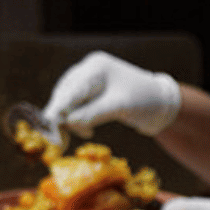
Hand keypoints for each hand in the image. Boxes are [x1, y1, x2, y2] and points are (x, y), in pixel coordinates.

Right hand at [43, 50, 182, 136]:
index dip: (57, 109)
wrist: (163, 104)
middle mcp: (90, 69)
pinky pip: (76, 105)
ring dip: (70, 120)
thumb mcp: (120, 108)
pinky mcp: (93, 91)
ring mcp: (90, 79)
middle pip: (65, 94)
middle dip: (61, 117)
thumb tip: (67, 122)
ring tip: (84, 134)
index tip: (47, 127)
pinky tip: (86, 131)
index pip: (71, 90)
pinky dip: (78, 119)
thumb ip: (93, 113)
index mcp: (96, 67)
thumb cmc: (145, 102)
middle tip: (60, 141)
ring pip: (68, 101)